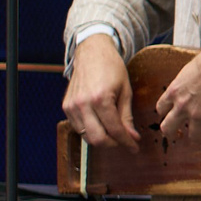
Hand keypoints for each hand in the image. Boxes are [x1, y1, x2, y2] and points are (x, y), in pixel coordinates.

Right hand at [61, 33, 140, 149]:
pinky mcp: (66, 107)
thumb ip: (127, 116)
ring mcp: (71, 106)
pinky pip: (79, 128)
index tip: (135, 148)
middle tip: (125, 141)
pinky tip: (102, 124)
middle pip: (97, 139)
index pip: (114, 130)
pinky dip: (91, 131)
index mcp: (100, 99)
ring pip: (87, 136)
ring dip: (102, 139)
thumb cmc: (112, 68)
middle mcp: (82, 104)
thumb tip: (133, 137)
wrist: (92, 53)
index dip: (127, 142)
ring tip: (115, 132)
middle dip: (114, 144)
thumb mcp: (126, 91)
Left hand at [155, 35, 200, 163]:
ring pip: (192, 136)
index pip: (161, 109)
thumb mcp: (187, 70)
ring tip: (200, 141)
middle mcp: (183, 106)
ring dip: (195, 140)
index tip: (170, 114)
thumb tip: (188, 85)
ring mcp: (199, 115)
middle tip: (177, 134)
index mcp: (173, 92)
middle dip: (172, 133)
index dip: (165, 113)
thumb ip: (184, 83)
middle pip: (168, 127)